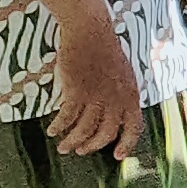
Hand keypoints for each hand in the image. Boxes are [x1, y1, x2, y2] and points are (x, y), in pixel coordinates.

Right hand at [49, 18, 143, 159]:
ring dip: (73, 141)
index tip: (117, 156)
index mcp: (131, 95)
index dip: (126, 144)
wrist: (90, 31)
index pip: (133, 127)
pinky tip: (53, 130)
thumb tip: (112, 114)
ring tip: (64, 147)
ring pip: (84, 129)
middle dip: (92, 146)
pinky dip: (59, 126)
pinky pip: (67, 117)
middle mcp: (116, 99)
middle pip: (106, 133)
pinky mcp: (77, 91)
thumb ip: (120, 96)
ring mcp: (96, 96)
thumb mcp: (123, 75)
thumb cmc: (104, 51)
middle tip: (80, 151)